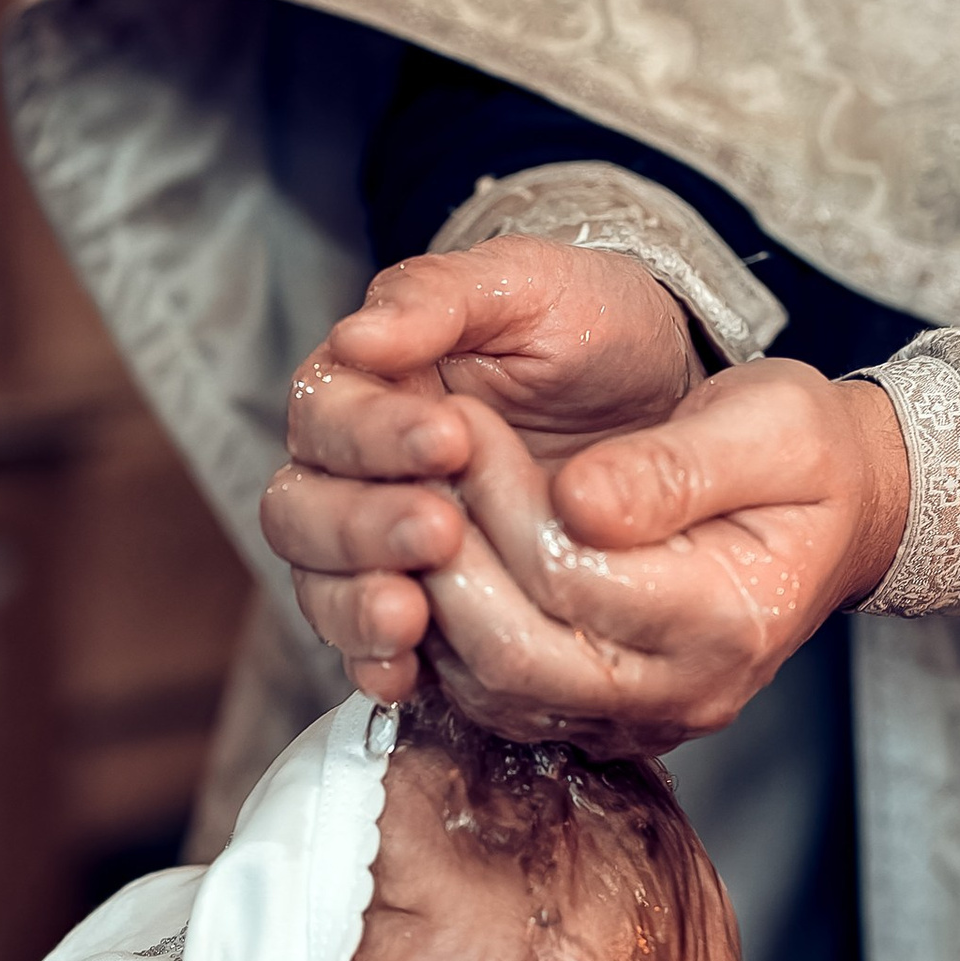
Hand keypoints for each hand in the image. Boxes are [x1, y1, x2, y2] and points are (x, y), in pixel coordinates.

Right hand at [265, 242, 703, 694]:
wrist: (658, 395)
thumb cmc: (587, 326)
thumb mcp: (529, 288)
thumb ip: (441, 297)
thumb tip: (358, 338)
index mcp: (362, 384)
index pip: (325, 414)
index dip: (374, 434)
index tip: (450, 440)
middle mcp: (351, 470)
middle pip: (301, 511)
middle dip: (361, 526)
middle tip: (439, 528)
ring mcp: (377, 546)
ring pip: (319, 584)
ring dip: (355, 603)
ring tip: (411, 613)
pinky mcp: (421, 605)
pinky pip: (367, 646)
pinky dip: (375, 662)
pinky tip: (406, 672)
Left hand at [411, 371, 910, 750]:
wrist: (841, 518)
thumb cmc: (808, 461)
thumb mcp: (773, 426)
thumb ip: (675, 466)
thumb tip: (578, 498)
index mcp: (728, 615)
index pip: (570, 575)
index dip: (499, 498)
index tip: (464, 421)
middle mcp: (683, 689)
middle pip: (514, 655)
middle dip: (447, 557)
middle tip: (419, 466)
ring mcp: (640, 719)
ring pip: (491, 689)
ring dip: (435, 599)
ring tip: (421, 505)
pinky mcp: (602, 721)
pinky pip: (497, 702)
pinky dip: (450, 636)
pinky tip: (444, 559)